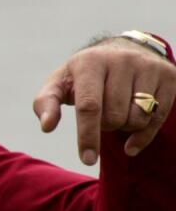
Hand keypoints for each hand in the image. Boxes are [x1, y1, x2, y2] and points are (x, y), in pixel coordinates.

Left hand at [34, 38, 174, 163]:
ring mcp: (148, 67)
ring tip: (117, 113)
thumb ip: (46, 103)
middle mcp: (122, 60)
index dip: (88, 136)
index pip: (90, 106)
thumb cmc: (82, 76)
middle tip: (101, 115)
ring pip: (137, 119)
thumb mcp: (59, 84)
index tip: (86, 159)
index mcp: (91, 62)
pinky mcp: (168, 76)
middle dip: (104, 126)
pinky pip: (157, 119)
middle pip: (114, 117)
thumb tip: (46, 126)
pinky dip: (143, 135)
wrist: (120, 51)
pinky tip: (131, 142)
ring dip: (124, 127)